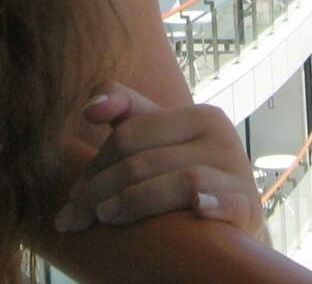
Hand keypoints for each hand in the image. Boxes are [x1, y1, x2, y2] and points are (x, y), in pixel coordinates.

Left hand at [54, 82, 264, 238]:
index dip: (97, 163)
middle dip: (103, 189)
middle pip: (146, 160)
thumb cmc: (182, 171)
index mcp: (197, 116)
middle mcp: (222, 138)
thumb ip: (123, 107)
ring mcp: (239, 174)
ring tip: (104, 217)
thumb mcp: (156, 136)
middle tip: (75, 215)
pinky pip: (229, 202)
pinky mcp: (250, 208)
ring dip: (135, 202)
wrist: (233, 217)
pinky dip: (212, 204)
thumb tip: (90, 108)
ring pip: (178, 181)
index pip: (131, 134)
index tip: (73, 194)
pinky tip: (196, 210)